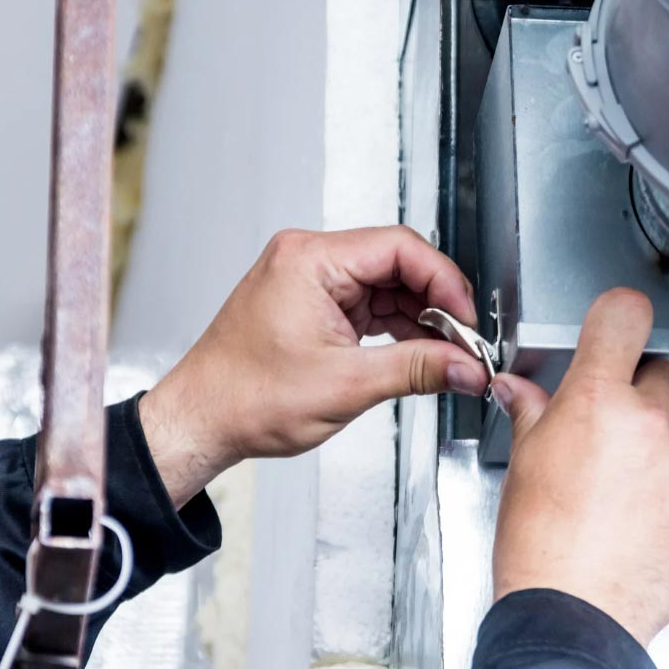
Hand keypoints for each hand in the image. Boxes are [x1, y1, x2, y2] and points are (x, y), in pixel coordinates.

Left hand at [140, 227, 490, 505]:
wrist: (202, 421)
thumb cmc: (245, 399)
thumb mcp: (347, 385)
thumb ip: (417, 369)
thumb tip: (465, 365)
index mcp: (309, 260)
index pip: (400, 248)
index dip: (444, 283)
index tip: (466, 319)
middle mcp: (307, 259)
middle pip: (397, 263)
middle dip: (435, 304)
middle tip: (463, 342)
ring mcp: (309, 280)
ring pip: (386, 285)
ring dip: (418, 319)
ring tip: (444, 355)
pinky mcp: (311, 303)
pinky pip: (367, 303)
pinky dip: (395, 328)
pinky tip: (416, 353)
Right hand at [490, 289, 668, 645]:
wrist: (573, 614)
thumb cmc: (540, 546)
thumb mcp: (525, 465)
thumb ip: (533, 414)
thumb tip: (519, 391)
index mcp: (597, 401)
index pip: (624, 318)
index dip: (620, 317)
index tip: (617, 328)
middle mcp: (648, 424)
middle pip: (666, 374)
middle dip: (641, 392)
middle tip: (610, 426)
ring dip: (659, 443)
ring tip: (620, 483)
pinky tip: (636, 517)